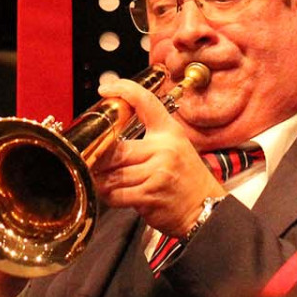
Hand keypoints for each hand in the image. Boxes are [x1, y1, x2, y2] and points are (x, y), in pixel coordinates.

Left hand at [89, 76, 223, 236]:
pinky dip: (109, 196)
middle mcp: (164, 148)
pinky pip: (116, 194)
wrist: (205, 209)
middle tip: (91, 160)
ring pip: (112, 173)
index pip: (146, 101)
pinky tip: (114, 195)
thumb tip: (109, 135)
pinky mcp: (150, 194)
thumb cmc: (186, 179)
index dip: (123, 89)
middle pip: (115, 148)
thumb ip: (146, 139)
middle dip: (99, 159)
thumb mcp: (174, 147)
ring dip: (102, 180)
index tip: (106, 88)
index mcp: (169, 132)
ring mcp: (157, 172)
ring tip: (105, 181)